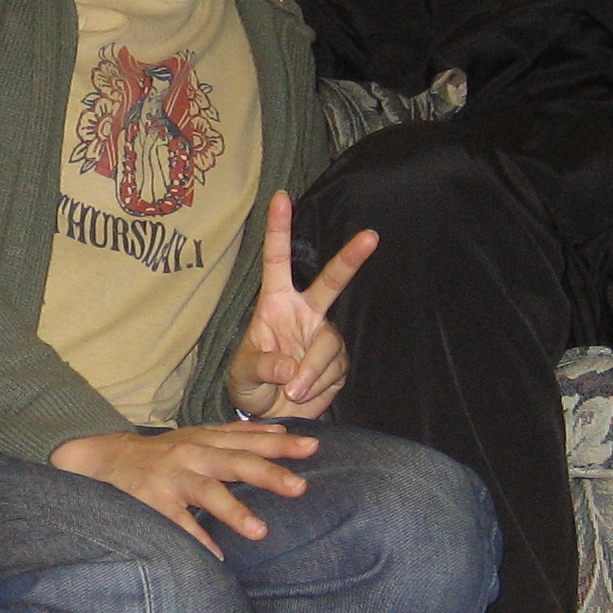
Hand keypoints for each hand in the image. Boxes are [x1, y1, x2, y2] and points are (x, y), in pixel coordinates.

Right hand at [51, 424, 321, 554]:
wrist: (105, 457)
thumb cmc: (163, 452)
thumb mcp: (199, 435)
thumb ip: (237, 435)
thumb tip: (281, 431)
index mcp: (206, 440)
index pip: (249, 440)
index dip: (280, 443)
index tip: (313, 447)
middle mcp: (192, 455)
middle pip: (234, 462)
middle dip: (268, 474)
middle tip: (300, 487)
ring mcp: (171, 479)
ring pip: (206, 492)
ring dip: (234, 510)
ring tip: (260, 531)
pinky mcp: (151, 502)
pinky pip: (176, 523)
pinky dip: (195, 540)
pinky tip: (216, 556)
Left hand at [227, 192, 373, 420]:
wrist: (269, 415)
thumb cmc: (249, 384)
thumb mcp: (242, 375)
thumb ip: (261, 366)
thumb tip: (288, 366)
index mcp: (275, 304)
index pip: (276, 261)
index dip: (279, 229)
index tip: (281, 197)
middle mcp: (304, 313)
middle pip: (331, 281)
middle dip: (350, 259)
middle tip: (370, 237)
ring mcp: (323, 335)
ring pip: (330, 345)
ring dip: (312, 371)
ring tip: (292, 390)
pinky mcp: (338, 362)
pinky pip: (335, 370)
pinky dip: (318, 385)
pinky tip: (304, 393)